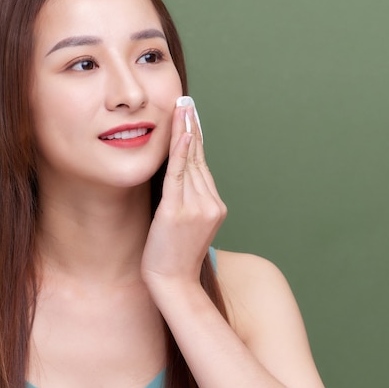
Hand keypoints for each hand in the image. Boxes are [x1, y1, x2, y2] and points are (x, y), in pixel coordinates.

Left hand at [141, 101, 226, 292]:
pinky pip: (179, 176)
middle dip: (192, 128)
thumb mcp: (189, 225)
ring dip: (185, 132)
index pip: (202, 166)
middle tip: (187, 103)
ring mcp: (197, 208)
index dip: (196, 139)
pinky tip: (180, 133)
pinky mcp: (177, 212)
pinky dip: (180, 153)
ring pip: (189, 163)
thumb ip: (189, 200)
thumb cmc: (174, 255)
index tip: (191, 118)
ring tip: (182, 109)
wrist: (173, 283)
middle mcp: (211, 204)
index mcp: (215, 206)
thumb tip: (180, 176)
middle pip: (198, 159)